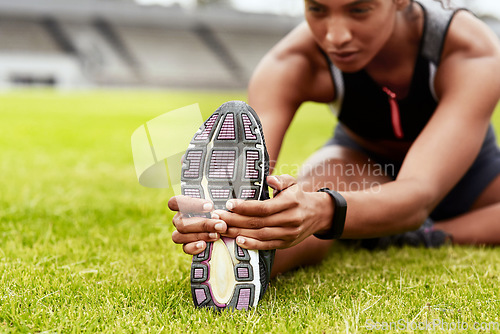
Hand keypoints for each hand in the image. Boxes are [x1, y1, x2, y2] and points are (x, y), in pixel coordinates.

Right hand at [168, 195, 227, 254]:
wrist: (224, 225)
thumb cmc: (218, 209)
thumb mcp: (218, 202)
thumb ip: (216, 202)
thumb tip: (219, 208)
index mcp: (182, 204)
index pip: (176, 202)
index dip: (191, 204)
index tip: (210, 206)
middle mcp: (179, 219)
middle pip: (182, 222)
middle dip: (203, 224)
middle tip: (221, 224)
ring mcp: (180, 233)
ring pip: (181, 235)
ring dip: (200, 235)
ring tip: (216, 235)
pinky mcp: (187, 245)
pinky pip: (185, 248)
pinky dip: (194, 247)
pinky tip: (204, 244)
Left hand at [214, 175, 332, 249]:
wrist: (318, 214)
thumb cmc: (298, 196)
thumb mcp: (293, 183)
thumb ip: (280, 180)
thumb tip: (269, 179)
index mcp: (290, 203)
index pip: (263, 207)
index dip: (244, 207)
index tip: (229, 204)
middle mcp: (290, 220)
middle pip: (258, 222)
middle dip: (235, 220)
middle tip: (217, 216)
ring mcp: (288, 234)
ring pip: (260, 235)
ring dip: (239, 232)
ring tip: (222, 228)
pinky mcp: (286, 243)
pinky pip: (266, 245)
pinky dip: (251, 244)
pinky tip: (238, 240)